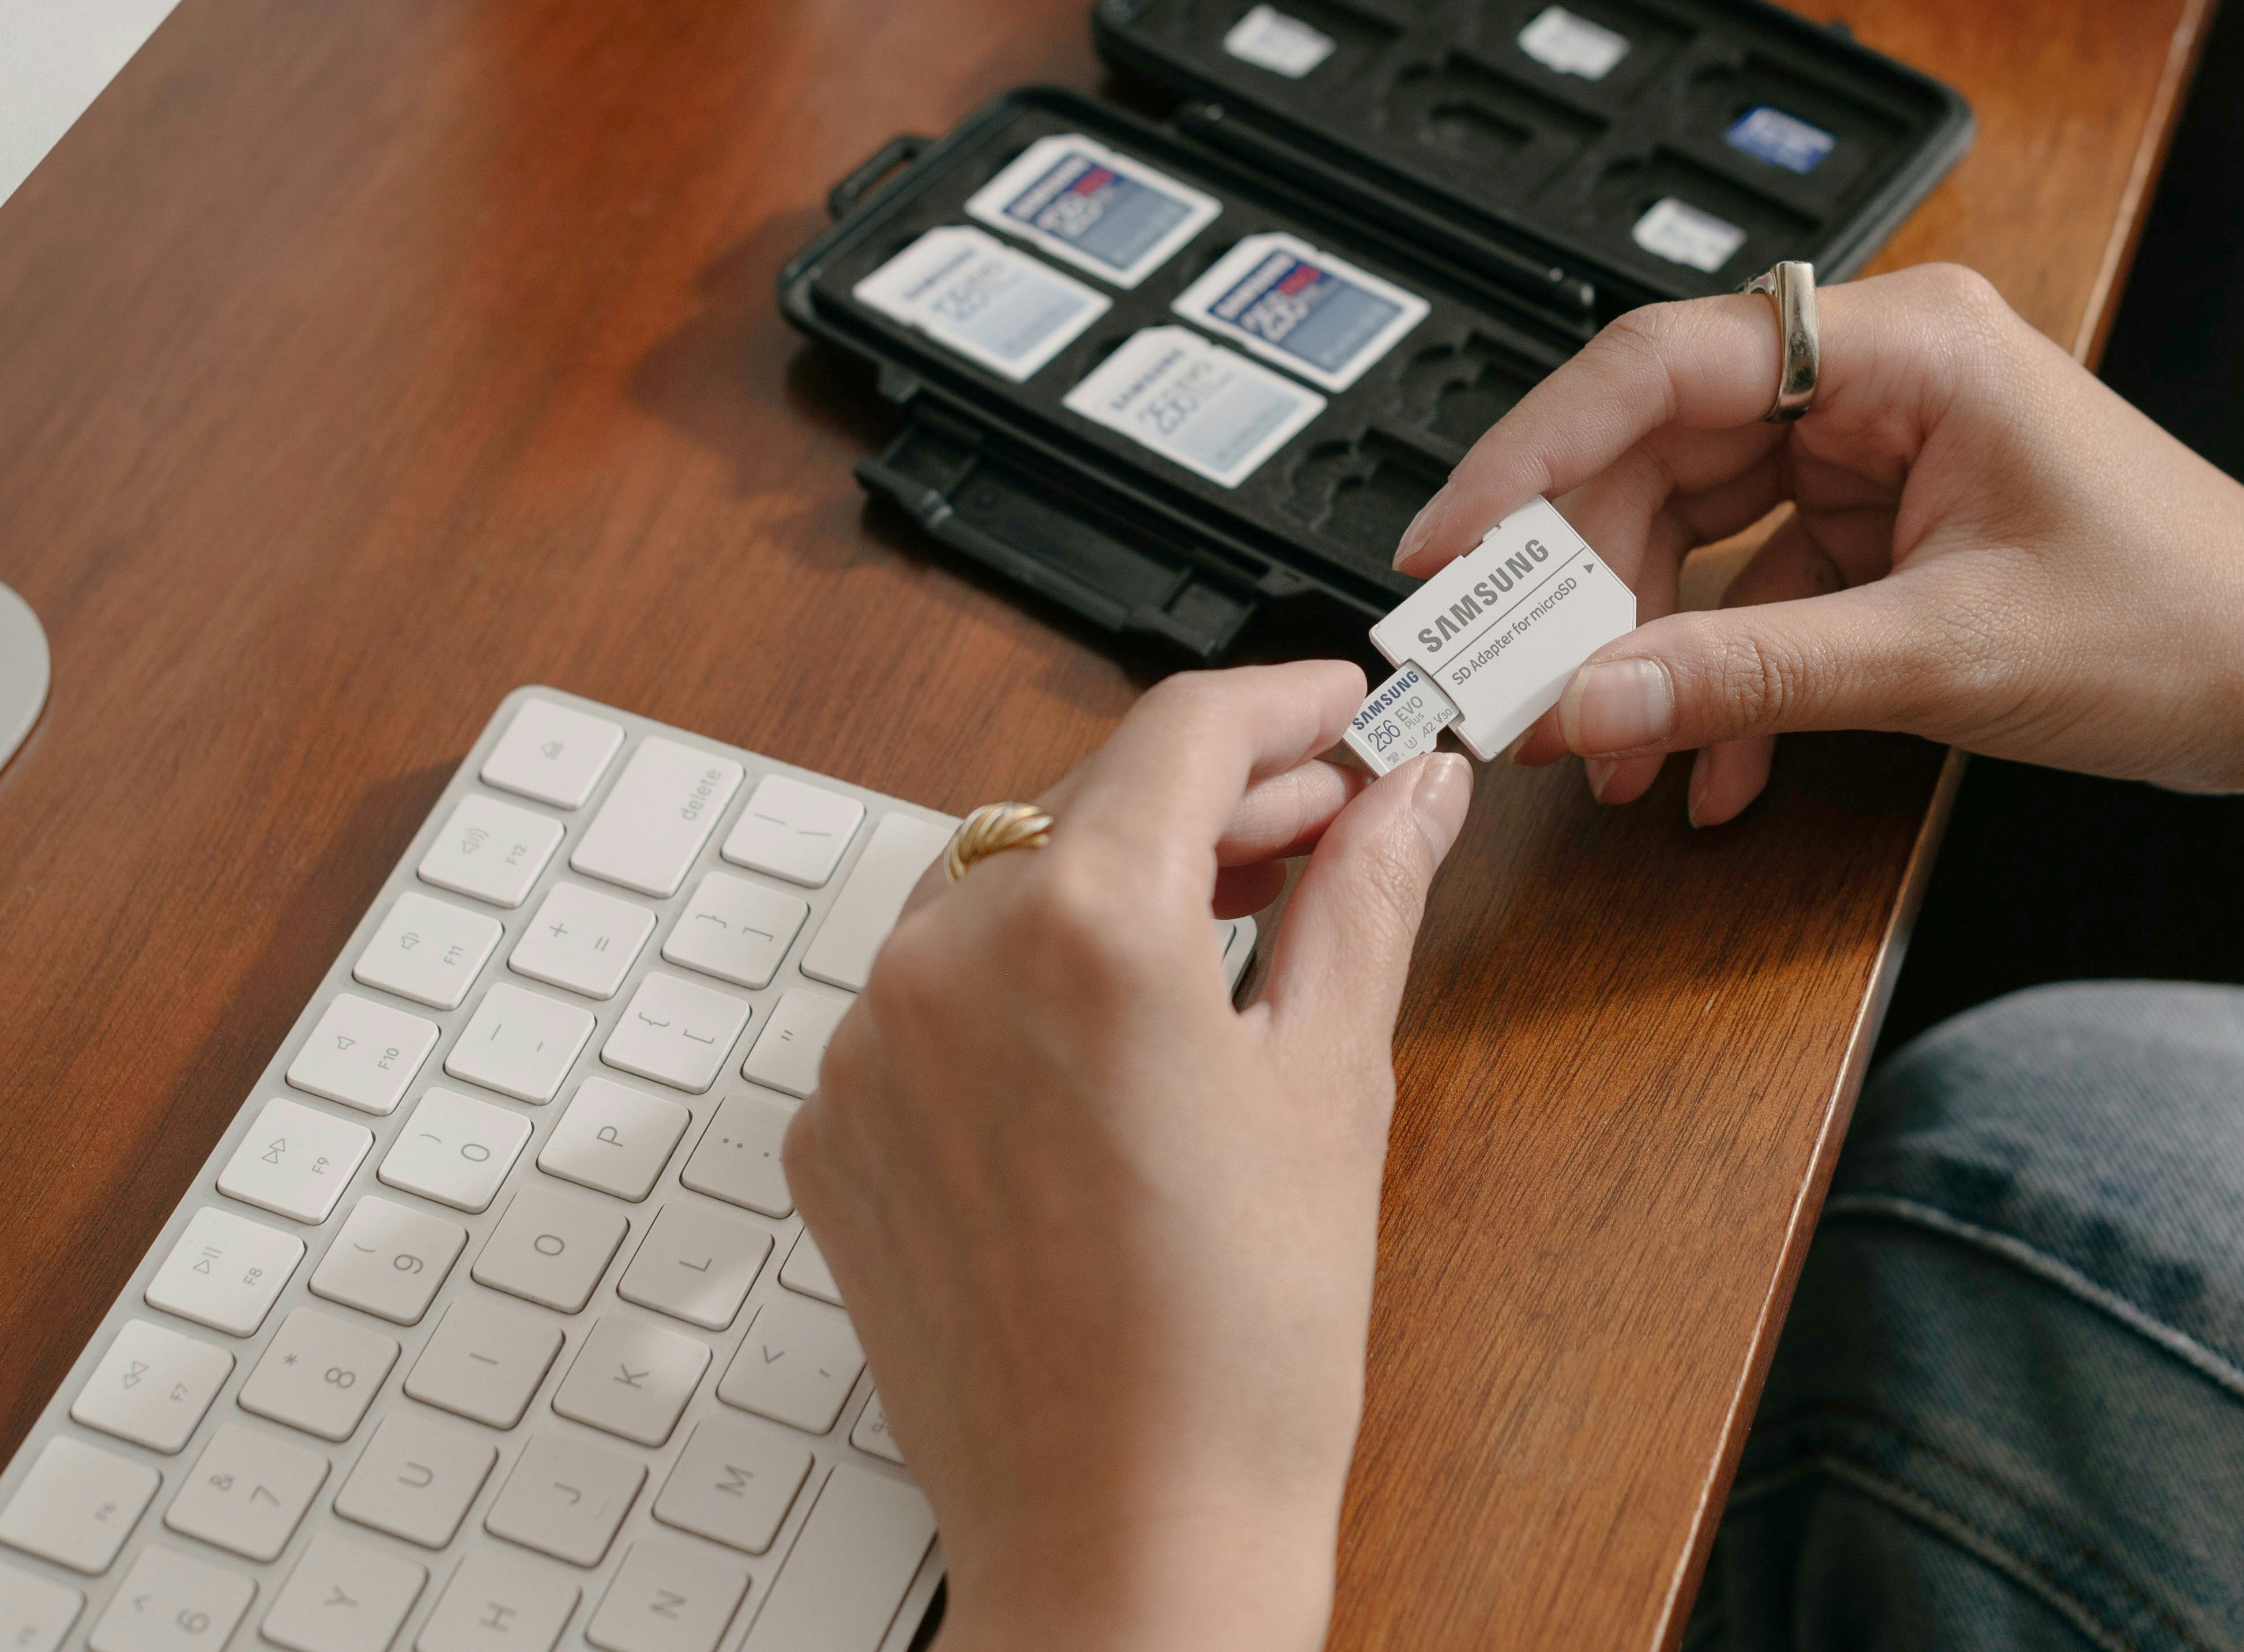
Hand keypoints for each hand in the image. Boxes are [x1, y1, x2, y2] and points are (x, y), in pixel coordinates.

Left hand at [781, 662, 1472, 1651]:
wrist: (1128, 1539)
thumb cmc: (1239, 1347)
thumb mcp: (1333, 1081)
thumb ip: (1366, 897)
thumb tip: (1410, 792)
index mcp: (1087, 926)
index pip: (1185, 731)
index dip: (1282, 703)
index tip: (1339, 709)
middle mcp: (949, 961)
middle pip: (1087, 800)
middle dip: (1212, 799)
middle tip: (1324, 820)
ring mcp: (870, 1050)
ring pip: (1002, 891)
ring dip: (1112, 886)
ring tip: (1229, 929)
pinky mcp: (833, 1130)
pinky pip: (934, 999)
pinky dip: (1024, 987)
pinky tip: (1117, 1043)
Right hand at [1391, 262, 2243, 823]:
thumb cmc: (2192, 627)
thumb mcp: (1948, 658)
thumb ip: (1751, 676)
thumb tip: (1587, 696)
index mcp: (1907, 345)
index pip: (1661, 365)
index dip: (1532, 454)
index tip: (1451, 547)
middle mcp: (1884, 374)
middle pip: (1663, 448)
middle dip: (1584, 576)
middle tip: (1509, 671)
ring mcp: (1885, 447)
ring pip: (1700, 525)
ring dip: (1649, 643)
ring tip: (1610, 751)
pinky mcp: (1892, 521)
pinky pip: (1762, 585)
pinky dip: (1725, 674)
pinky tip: (1706, 769)